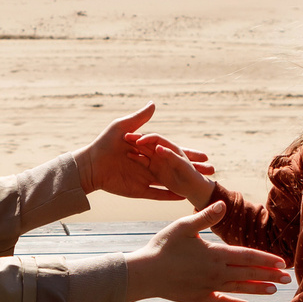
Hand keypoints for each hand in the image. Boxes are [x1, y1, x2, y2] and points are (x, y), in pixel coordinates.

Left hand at [78, 103, 216, 200]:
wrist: (90, 166)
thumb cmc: (105, 144)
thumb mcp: (122, 127)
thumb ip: (139, 118)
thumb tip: (154, 103)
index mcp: (149, 150)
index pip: (174, 151)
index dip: (190, 154)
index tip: (205, 155)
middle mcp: (150, 165)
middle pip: (176, 168)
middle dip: (194, 170)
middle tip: (211, 171)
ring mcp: (146, 178)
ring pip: (171, 182)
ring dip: (186, 183)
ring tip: (202, 185)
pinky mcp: (139, 191)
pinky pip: (158, 195)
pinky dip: (170, 196)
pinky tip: (184, 197)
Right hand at [122, 201, 288, 301]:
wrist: (145, 274)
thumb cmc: (163, 247)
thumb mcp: (184, 226)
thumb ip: (206, 217)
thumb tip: (224, 205)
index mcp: (215, 254)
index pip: (248, 256)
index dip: (266, 259)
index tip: (283, 262)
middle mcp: (216, 272)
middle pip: (249, 274)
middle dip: (269, 275)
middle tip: (288, 278)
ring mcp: (208, 287)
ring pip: (239, 288)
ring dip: (258, 288)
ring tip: (274, 289)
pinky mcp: (199, 297)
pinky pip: (222, 301)